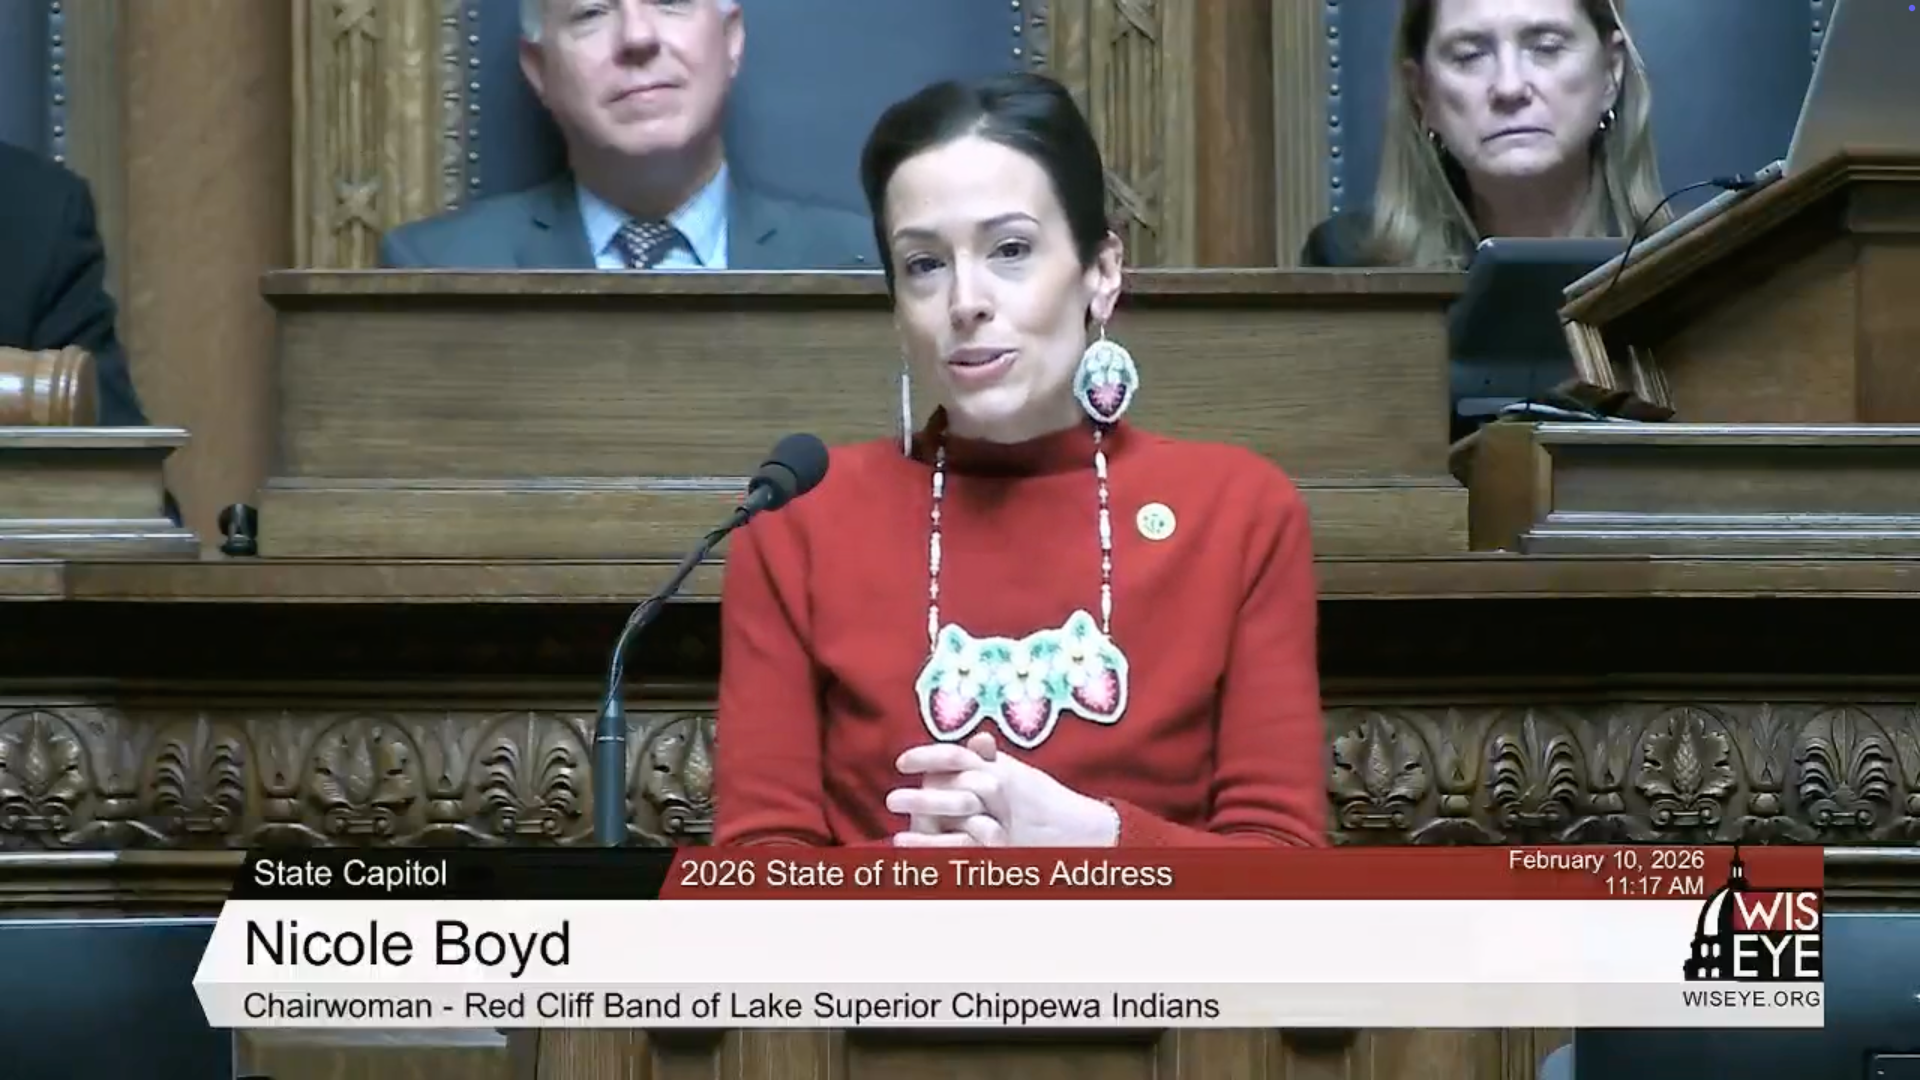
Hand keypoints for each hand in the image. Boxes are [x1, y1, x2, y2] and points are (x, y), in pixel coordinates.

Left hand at [883, 732, 1119, 846]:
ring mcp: (1004, 819)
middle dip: (922, 798)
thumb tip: (976, 739)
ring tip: (897, 831)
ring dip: (924, 827)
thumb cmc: (1044, 802)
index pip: (958, 756)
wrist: (1082, 831)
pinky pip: (967, 848)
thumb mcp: (1018, 776)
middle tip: (891, 799)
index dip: (928, 757)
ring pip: (959, 821)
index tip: (902, 762)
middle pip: (955, 791)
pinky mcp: (1004, 846)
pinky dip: (938, 850)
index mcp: (999, 769)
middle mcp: (1001, 790)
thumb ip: (992, 761)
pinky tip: (914, 851)